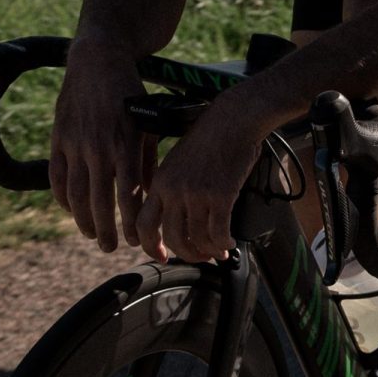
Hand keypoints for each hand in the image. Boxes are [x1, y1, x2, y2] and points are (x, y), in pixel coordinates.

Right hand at [51, 41, 153, 253]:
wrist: (98, 61)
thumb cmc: (131, 94)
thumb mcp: (148, 125)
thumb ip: (148, 161)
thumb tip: (147, 195)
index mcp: (126, 145)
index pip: (129, 197)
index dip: (133, 223)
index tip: (138, 241)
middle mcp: (99, 147)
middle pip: (100, 203)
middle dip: (107, 231)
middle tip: (113, 248)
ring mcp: (75, 144)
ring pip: (76, 195)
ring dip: (83, 221)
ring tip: (92, 235)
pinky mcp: (58, 138)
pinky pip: (56, 177)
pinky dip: (62, 198)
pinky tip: (71, 210)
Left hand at [135, 100, 264, 264]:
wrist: (233, 119)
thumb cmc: (210, 136)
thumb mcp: (178, 160)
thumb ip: (171, 186)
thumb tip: (177, 216)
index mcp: (160, 182)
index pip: (144, 224)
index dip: (150, 246)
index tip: (161, 256)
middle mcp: (174, 190)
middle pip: (172, 237)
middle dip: (187, 254)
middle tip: (200, 257)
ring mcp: (196, 194)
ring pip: (198, 239)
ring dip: (209, 251)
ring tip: (219, 251)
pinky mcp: (220, 196)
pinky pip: (219, 232)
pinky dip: (224, 243)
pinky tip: (230, 243)